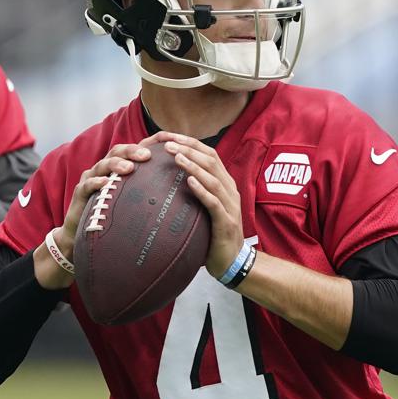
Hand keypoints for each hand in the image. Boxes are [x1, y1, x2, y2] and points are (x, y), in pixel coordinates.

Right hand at [34, 133, 168, 289]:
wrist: (83, 235)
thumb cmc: (113, 217)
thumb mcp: (133, 203)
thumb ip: (150, 195)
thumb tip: (183, 198)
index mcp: (118, 168)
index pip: (134, 149)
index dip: (148, 142)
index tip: (166, 140)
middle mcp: (104, 169)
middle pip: (117, 151)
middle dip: (132, 151)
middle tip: (147, 155)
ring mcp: (90, 179)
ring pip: (102, 164)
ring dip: (115, 164)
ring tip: (129, 168)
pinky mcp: (80, 193)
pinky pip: (87, 185)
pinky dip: (96, 182)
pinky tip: (105, 184)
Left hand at [157, 133, 244, 278]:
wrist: (232, 262)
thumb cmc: (212, 233)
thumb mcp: (203, 208)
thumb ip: (192, 192)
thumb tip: (165, 178)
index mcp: (224, 183)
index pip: (209, 154)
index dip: (190, 143)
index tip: (168, 136)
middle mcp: (229, 190)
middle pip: (211, 161)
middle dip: (189, 149)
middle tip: (166, 143)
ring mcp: (230, 206)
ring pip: (213, 178)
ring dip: (193, 165)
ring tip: (175, 156)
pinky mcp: (226, 223)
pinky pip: (214, 203)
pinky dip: (202, 190)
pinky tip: (189, 182)